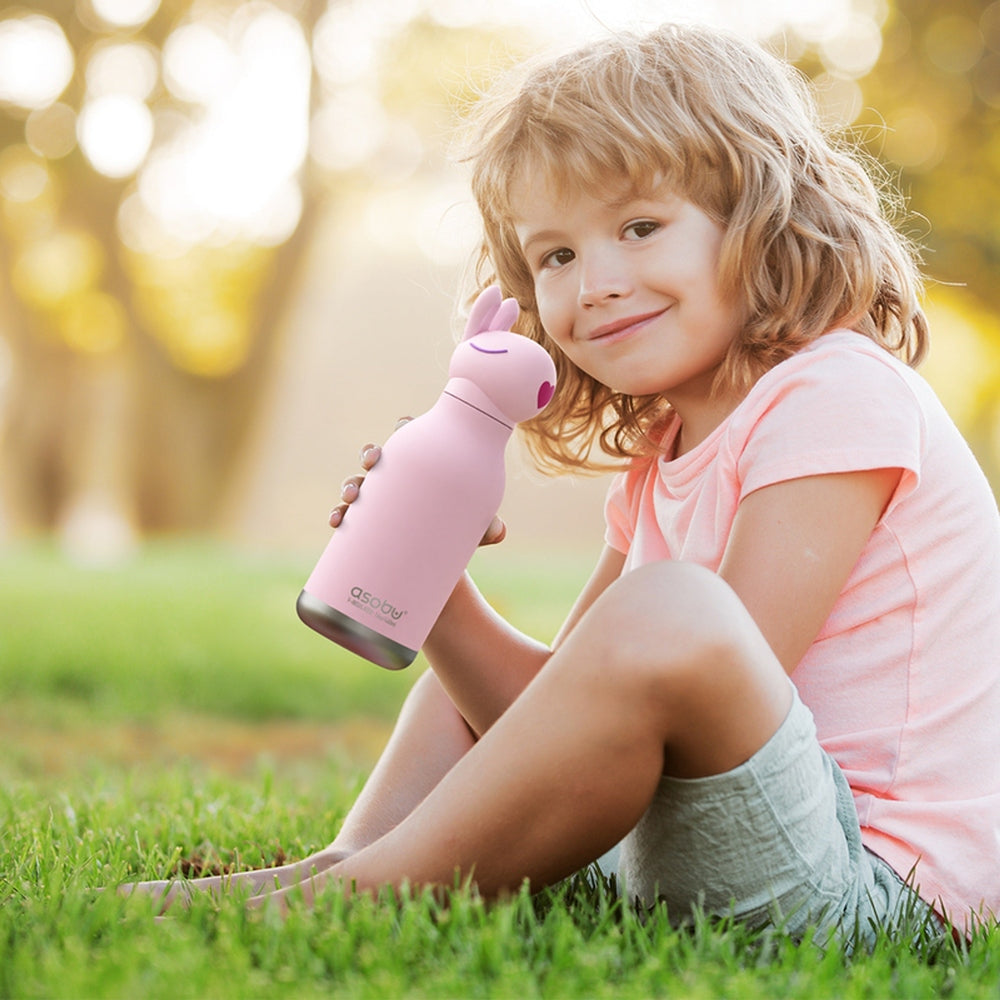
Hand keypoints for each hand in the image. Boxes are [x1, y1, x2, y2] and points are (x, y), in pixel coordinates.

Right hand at [328, 420, 506, 545]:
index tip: (403, 425)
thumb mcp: (472, 530)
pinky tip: (336, 520)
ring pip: (357, 484)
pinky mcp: (366, 528)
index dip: (404, 427)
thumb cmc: (457, 536)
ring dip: (349, 485)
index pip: (410, 439)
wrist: (439, 570)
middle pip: (377, 457)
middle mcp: (395, 483)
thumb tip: (498, 531)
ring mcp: (378, 504)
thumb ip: (485, 528)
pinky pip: (346, 516)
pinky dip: (338, 515)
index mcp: (421, 471)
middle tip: (372, 461)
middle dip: (370, 454)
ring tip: (352, 496)